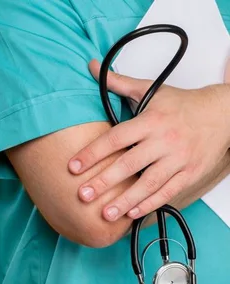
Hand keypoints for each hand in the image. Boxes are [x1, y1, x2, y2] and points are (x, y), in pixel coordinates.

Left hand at [68, 59, 229, 221]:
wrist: (223, 112)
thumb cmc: (180, 104)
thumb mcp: (150, 89)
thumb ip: (118, 83)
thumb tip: (92, 66)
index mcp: (151, 121)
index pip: (116, 138)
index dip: (93, 153)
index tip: (73, 166)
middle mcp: (165, 140)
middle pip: (130, 164)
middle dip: (105, 182)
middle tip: (84, 195)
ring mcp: (179, 159)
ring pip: (149, 183)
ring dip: (126, 200)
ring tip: (106, 213)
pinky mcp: (190, 173)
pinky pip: (168, 191)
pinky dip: (150, 204)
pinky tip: (132, 213)